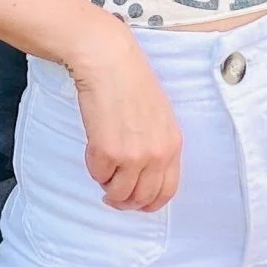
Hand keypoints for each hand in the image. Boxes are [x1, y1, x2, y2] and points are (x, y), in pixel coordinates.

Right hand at [68, 26, 183, 212]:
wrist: (109, 63)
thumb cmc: (131, 82)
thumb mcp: (159, 116)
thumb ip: (157, 145)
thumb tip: (145, 173)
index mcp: (173, 145)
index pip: (168, 191)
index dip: (151, 203)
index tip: (138, 203)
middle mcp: (156, 155)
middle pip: (142, 198)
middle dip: (125, 201)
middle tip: (112, 193)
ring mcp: (133, 156)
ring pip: (118, 194)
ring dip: (108, 185)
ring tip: (103, 167)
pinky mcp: (107, 152)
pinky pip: (97, 175)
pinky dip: (93, 167)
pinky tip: (95, 147)